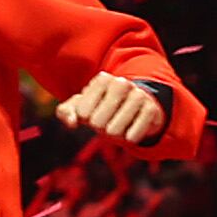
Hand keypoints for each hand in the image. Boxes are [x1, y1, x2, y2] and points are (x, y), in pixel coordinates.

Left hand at [55, 72, 169, 145]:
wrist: (134, 110)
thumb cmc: (100, 109)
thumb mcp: (80, 109)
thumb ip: (65, 112)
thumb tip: (72, 123)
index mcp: (102, 80)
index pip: (82, 111)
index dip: (84, 118)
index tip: (89, 114)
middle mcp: (121, 83)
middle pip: (97, 121)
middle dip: (99, 127)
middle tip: (104, 124)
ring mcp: (138, 94)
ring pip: (116, 127)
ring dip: (114, 133)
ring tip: (115, 129)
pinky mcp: (151, 109)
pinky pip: (135, 130)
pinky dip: (131, 136)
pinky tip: (129, 135)